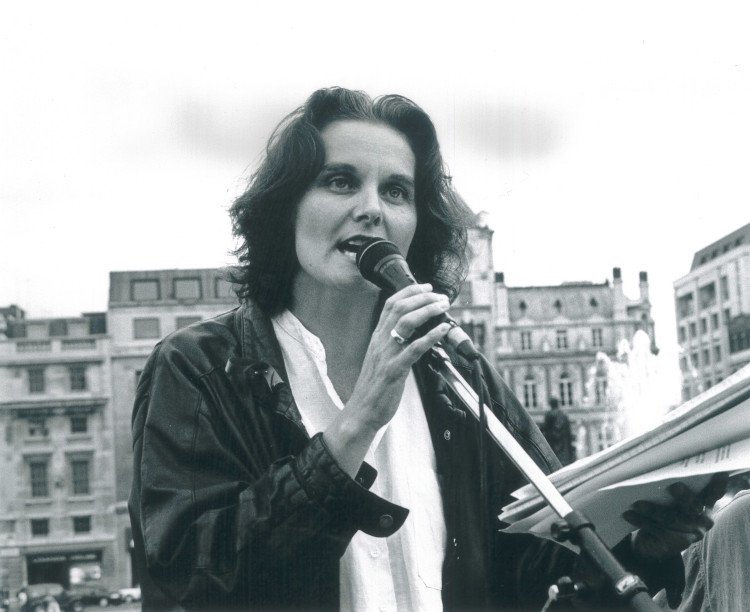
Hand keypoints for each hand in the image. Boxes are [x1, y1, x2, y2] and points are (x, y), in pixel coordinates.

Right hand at [323, 283, 450, 475]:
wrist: (362, 411)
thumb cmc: (375, 387)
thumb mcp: (381, 358)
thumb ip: (393, 343)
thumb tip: (414, 331)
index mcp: (377, 337)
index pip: (390, 304)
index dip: (409, 291)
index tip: (427, 286)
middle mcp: (380, 341)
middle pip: (400, 308)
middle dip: (423, 297)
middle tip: (441, 296)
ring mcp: (386, 354)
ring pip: (406, 322)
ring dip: (428, 310)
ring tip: (444, 307)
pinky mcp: (394, 370)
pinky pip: (414, 348)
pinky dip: (431, 336)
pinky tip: (443, 330)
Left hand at [623, 473, 728, 560]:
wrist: (653, 541)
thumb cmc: (662, 508)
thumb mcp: (669, 496)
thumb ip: (670, 482)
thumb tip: (654, 464)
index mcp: (705, 500)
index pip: (715, 491)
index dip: (718, 483)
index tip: (718, 473)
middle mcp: (704, 517)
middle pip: (694, 505)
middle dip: (684, 496)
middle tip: (673, 486)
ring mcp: (694, 532)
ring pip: (673, 519)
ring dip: (653, 510)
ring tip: (636, 503)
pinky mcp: (679, 544)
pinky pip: (660, 531)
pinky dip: (642, 521)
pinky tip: (629, 514)